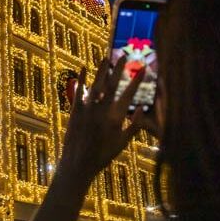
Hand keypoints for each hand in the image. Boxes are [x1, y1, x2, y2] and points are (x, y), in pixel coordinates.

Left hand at [56, 56, 157, 185]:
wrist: (78, 163)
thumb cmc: (103, 155)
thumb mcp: (122, 142)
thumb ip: (133, 125)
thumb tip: (140, 107)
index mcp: (116, 117)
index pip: (129, 94)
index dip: (137, 80)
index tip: (144, 68)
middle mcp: (102, 110)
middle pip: (113, 84)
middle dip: (119, 69)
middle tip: (124, 56)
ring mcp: (88, 109)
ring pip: (96, 84)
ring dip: (101, 70)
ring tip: (106, 58)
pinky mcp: (75, 110)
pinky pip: (79, 91)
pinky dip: (81, 79)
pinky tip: (84, 68)